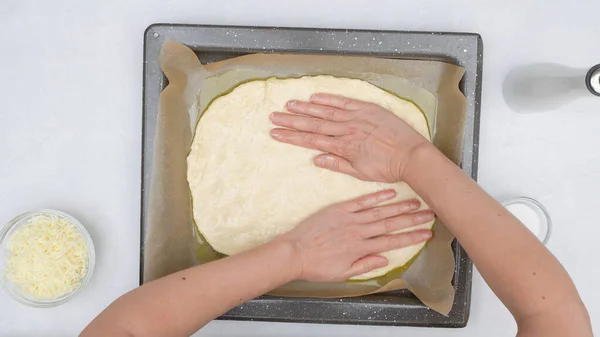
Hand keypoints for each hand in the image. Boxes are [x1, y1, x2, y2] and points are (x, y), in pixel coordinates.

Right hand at [270, 93, 429, 182]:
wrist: (412, 156)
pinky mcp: (368, 109)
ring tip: (288, 105)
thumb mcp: (361, 173)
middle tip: (273, 117)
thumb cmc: (388, 168)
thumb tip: (316, 159)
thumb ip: (337, 165)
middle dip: (291, 122)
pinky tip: (314, 98)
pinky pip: (344, 102)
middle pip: (313, 125)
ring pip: (326, 112)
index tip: (276, 134)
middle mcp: (347, 130)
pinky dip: (329, 99)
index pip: (312, 141)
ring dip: (305, 109)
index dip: (292, 137)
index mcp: (344, 148)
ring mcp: (357, 118)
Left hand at [276, 189, 433, 281]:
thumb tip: (384, 260)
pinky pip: (361, 202)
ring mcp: (349, 219)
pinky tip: (390, 193)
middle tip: (430, 214)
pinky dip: (376, 197)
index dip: (411, 237)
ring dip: (399, 206)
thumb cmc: (316, 266)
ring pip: (379, 211)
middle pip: (390, 224)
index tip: (427, 234)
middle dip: (412, 219)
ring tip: (416, 202)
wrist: (294, 253)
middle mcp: (358, 232)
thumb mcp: (342, 273)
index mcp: (360, 249)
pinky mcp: (338, 210)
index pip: (392, 242)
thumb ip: (364, 265)